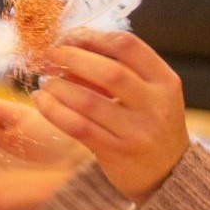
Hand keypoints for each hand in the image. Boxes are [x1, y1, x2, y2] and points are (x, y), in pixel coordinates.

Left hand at [33, 30, 189, 201]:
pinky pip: (79, 127)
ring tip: (45, 80)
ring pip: (90, 102)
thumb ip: (122, 70)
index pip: (128, 46)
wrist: (168, 173)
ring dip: (59, 87)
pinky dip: (55, 111)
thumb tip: (72, 45)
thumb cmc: (151, 123)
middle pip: (110, 72)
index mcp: (165, 81)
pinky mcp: (117, 152)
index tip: (70, 36)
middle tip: (51, 55)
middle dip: (74, 59)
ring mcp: (137, 131)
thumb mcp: (151, 93)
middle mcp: (155, 104)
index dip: (94, 37)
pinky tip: (41, 101)